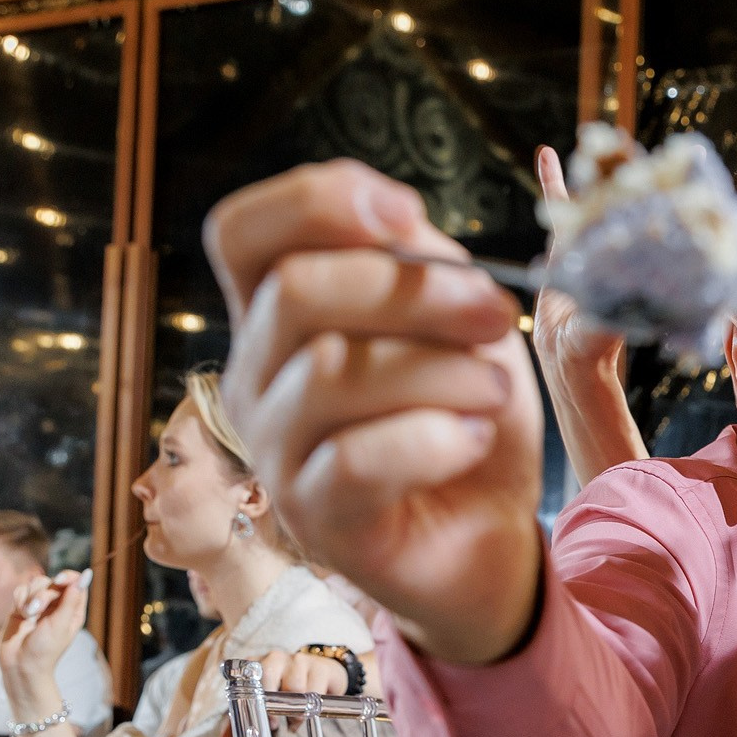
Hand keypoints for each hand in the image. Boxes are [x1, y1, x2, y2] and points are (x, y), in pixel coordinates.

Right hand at [0, 570, 85, 704]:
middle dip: (42, 594)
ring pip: (35, 583)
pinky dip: (19, 600)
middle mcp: (58, 605)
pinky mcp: (22, 606)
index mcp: (73, 610)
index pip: (75, 582)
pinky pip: (21, 590)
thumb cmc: (45, 649)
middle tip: (35, 612)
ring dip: (29, 598)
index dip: (67, 576)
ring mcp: (40, 605)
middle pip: (52, 581)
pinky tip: (20, 615)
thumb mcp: (60, 624)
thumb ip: (71, 599)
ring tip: (28, 616)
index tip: (59, 580)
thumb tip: (86, 574)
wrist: (20, 665)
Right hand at [205, 159, 545, 665]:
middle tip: (495, 315)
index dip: (316, 200)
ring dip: (442, 371)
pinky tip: (473, 442)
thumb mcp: (455, 321)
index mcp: (276, 319)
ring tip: (495, 392)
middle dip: (414, 290)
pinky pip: (358, 459)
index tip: (407, 212)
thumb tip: (397, 222)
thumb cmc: (466, 417)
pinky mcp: (315, 520)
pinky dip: (435, 439)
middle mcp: (255, 380)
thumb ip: (417, 261)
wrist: (490, 536)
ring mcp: (274, 454)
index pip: (242, 234)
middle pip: (294, 290)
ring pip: (331, 372)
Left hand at [218, 648, 357, 736]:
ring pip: (295, 687)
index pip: (244, 677)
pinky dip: (313, 707)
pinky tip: (310, 713)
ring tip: (294, 721)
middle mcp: (273, 658)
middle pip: (268, 676)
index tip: (257, 719)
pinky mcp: (321, 667)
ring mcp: (298, 660)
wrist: (320, 676)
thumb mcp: (259, 705)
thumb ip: (239, 721)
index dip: (251, 700)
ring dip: (295, 710)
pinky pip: (316, 690)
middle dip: (272, 705)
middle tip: (275, 725)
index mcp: (253, 665)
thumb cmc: (281, 692)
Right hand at [533, 146, 631, 423]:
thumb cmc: (596, 354)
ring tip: (593, 138)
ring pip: (593, 199)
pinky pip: (558, 208)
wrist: (569, 364)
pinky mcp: (564, 247)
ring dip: (593, 169)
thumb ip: (606, 319)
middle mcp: (618, 249)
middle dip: (623, 171)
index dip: (655, 192)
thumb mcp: (603, 334)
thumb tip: (615, 302)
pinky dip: (553, 181)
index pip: (648, 218)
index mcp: (635, 263)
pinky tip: (546, 153)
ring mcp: (592, 244)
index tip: (663, 165)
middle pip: (623, 200)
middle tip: (620, 142)